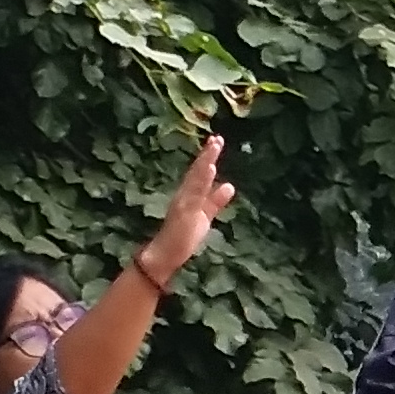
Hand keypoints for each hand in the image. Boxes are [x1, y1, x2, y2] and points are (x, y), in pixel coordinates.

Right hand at [141, 134, 234, 286]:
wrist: (165, 255)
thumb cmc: (183, 237)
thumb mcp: (205, 216)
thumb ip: (215, 201)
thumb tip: (230, 186)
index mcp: (189, 194)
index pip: (200, 173)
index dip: (208, 157)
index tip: (217, 141)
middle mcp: (184, 195)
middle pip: (197, 171)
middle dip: (207, 155)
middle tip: (217, 138)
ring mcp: (183, 203)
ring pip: (195, 179)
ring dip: (204, 163)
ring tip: (214, 148)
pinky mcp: (184, 213)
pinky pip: (194, 195)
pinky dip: (202, 182)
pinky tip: (209, 170)